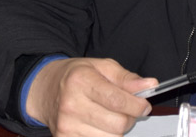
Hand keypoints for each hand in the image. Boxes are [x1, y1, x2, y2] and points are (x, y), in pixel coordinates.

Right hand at [25, 57, 157, 136]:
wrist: (45, 89)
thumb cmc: (76, 76)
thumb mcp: (101, 66)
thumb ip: (126, 77)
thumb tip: (150, 85)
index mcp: (81, 81)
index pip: (117, 100)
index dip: (137, 105)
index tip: (145, 105)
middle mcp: (71, 105)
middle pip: (117, 124)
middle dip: (129, 118)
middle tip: (127, 110)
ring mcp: (66, 126)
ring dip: (117, 130)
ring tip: (110, 116)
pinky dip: (104, 136)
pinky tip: (99, 125)